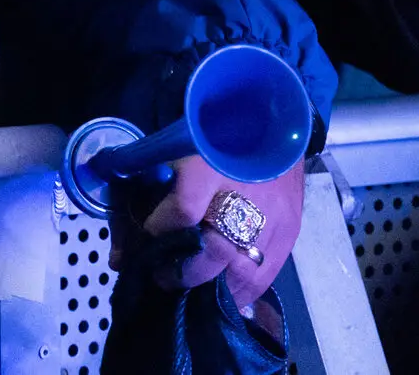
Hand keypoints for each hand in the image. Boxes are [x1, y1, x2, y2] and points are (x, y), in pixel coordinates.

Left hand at [109, 156, 304, 312]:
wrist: (272, 124)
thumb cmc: (216, 138)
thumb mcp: (179, 149)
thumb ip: (152, 184)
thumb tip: (128, 228)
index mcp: (211, 165)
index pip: (184, 209)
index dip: (160, 229)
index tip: (147, 235)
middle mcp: (245, 194)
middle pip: (215, 250)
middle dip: (184, 271)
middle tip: (163, 275)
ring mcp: (272, 216)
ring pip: (242, 271)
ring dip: (214, 289)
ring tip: (191, 290)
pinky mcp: (289, 230)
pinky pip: (266, 274)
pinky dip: (243, 291)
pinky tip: (225, 295)